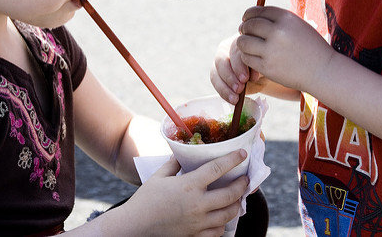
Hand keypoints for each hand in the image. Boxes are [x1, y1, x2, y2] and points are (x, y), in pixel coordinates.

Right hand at [123, 150, 248, 236]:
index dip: (233, 160)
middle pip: (230, 194)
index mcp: (189, 185)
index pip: (217, 169)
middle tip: (245, 180)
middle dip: (242, 185)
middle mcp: (197, 204)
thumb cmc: (145, 199)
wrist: (135, 226)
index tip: (242, 154)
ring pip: (228, 214)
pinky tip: (222, 218)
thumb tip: (183, 154)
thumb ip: (175, 164)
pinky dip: (223, 224)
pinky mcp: (195, 236)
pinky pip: (217, 232)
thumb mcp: (159, 176)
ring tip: (237, 198)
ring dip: (236, 205)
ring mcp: (198, 223)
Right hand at [210, 35, 266, 104]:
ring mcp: (220, 59)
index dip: (240, 65)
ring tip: (235, 98)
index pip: (235, 50)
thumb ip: (259, 67)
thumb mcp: (265, 65)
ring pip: (216, 71)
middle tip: (240, 88)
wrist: (263, 72)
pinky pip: (216, 81)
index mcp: (240, 39)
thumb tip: (254, 75)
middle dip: (230, 75)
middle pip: (222, 59)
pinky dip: (223, 92)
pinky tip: (232, 100)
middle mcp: (227, 47)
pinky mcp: (216, 72)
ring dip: (225, 86)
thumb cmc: (265, 65)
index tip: (249, 78)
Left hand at [237, 6, 334, 92]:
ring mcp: (271, 50)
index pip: (258, 11)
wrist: (323, 71)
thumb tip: (252, 16)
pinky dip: (246, 56)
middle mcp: (277, 32)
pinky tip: (252, 56)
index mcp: (286, 18)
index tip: (246, 19)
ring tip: (246, 44)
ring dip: (242, 42)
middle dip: (244, 27)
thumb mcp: (298, 25)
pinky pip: (246, 58)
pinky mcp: (267, 67)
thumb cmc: (311, 47)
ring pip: (243, 41)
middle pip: (249, 25)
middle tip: (244, 31)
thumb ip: (278, 20)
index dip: (249, 14)